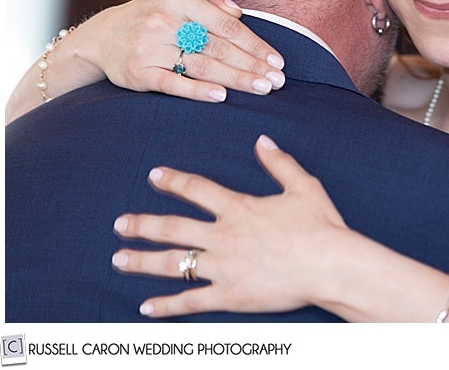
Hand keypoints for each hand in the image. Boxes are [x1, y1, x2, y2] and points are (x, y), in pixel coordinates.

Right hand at [84, 0, 285, 102]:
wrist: (101, 37)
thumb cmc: (153, 12)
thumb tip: (237, 10)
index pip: (226, 24)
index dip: (254, 44)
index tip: (277, 60)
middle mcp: (163, 21)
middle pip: (218, 47)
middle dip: (252, 65)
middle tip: (278, 81)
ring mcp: (149, 48)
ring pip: (201, 66)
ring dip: (236, 79)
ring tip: (262, 89)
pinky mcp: (138, 73)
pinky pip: (173, 84)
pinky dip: (197, 91)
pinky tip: (221, 96)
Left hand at [112, 135, 349, 316]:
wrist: (330, 265)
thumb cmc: (321, 225)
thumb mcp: (303, 186)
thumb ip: (279, 163)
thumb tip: (261, 140)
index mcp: (239, 208)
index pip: (196, 189)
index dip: (173, 180)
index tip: (154, 175)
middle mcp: (223, 236)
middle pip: (172, 227)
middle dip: (142, 225)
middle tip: (120, 224)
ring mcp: (223, 267)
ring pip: (173, 264)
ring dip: (142, 261)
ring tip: (119, 259)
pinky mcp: (229, 295)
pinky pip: (190, 301)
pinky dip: (166, 306)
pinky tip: (145, 308)